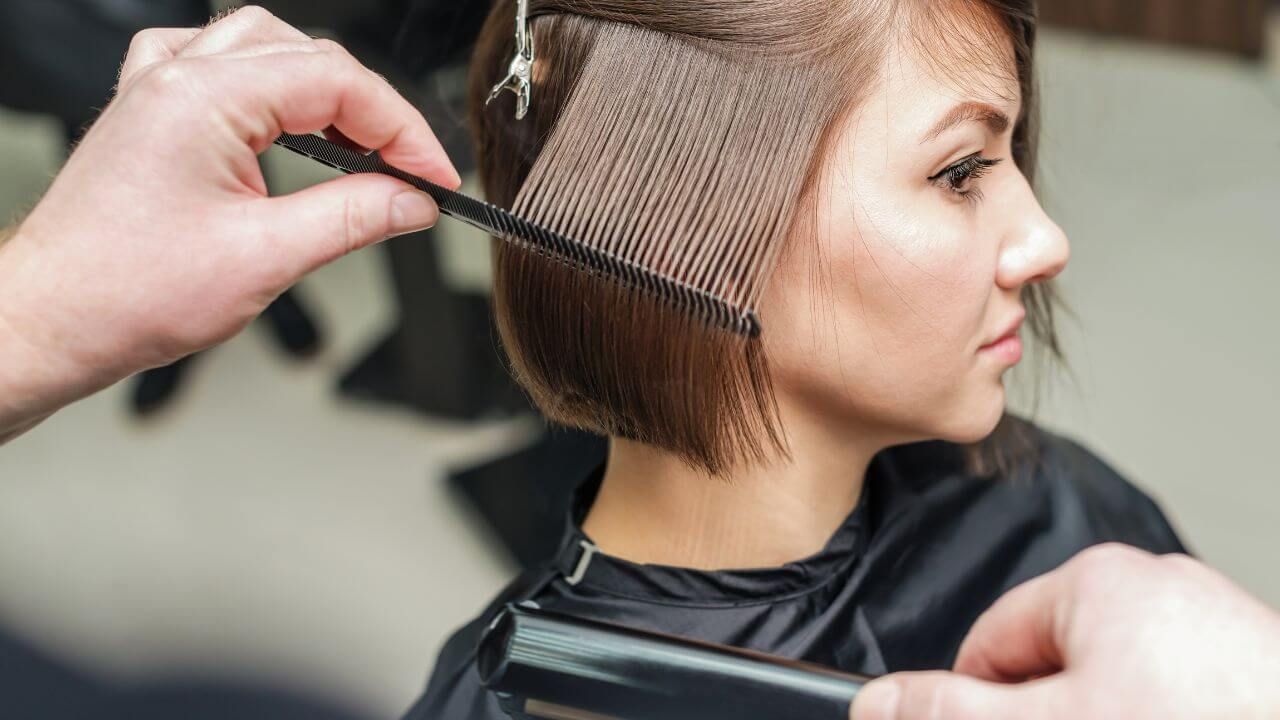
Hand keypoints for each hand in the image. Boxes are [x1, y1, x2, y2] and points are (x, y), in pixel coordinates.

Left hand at [0, 6, 459, 434]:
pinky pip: (217, 62)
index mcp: (205, 99)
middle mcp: (178, 78)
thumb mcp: (266, 258)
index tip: (435, 176)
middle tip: (410, 171)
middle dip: (373, 112)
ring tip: (361, 144)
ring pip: (267, 47)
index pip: (338, 84)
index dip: (403, 130)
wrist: (54, 319)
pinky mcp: (151, 111)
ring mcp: (159, 88)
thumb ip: (355, 217)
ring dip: (324, 90)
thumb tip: (412, 200)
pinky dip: (267, 84)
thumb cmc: (127, 292)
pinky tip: (283, 118)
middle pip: (310, 57)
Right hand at [851, 544, 1279, 719]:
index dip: (980, 707)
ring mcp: (1217, 630)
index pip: (991, 642)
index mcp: (1099, 579)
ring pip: (1120, 690)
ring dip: (1109, 719)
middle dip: (1050, 715)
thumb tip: (876, 701)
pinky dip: (1162, 719)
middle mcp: (1162, 587)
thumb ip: (951, 712)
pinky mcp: (1254, 671)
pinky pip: (1175, 697)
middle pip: (1056, 668)